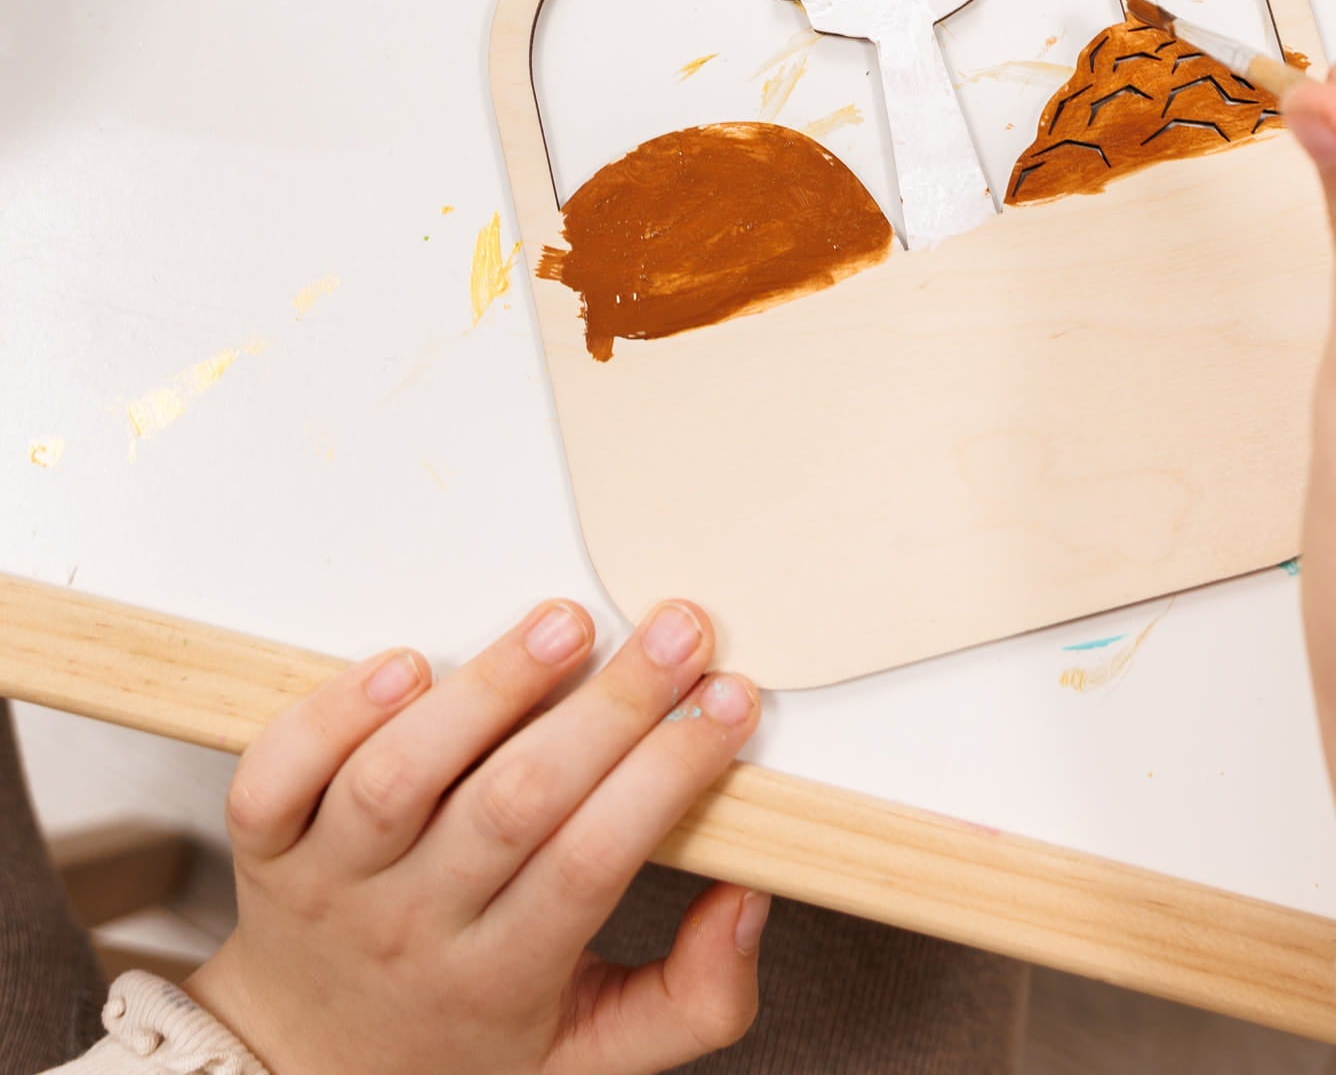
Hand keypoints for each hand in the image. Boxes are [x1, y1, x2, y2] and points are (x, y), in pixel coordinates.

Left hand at [186, 600, 764, 1074]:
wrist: (307, 1072)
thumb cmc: (470, 1036)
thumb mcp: (595, 1053)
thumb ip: (695, 998)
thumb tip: (751, 897)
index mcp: (501, 979)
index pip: (594, 862)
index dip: (668, 774)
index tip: (730, 701)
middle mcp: (413, 927)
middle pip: (514, 806)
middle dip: (609, 707)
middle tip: (679, 630)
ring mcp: (334, 881)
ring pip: (400, 777)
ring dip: (489, 690)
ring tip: (568, 622)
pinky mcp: (268, 841)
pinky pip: (280, 776)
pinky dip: (332, 713)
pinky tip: (407, 662)